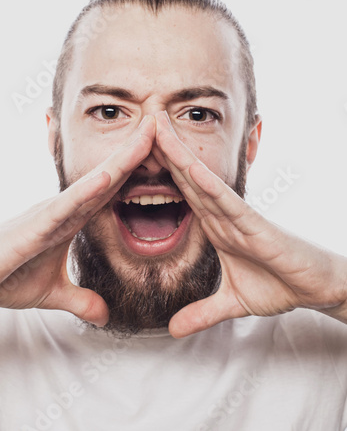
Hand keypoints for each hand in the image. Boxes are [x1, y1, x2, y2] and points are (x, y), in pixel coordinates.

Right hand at [0, 115, 155, 326]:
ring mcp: (50, 213)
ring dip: (121, 159)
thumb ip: (80, 300)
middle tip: (161, 122)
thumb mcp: (52, 293)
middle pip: (108, 175)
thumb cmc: (4, 277)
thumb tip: (104, 315)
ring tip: (148, 135)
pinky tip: (108, 177)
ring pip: (93, 182)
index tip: (161, 151)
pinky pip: (65, 205)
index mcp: (72, 219)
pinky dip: (87, 191)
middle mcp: (65, 208)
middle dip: (136, 150)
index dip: (136, 169)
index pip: (111, 189)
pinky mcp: (34, 226)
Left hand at [154, 111, 346, 337]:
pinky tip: (188, 167)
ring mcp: (237, 216)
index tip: (136, 153)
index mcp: (214, 226)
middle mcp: (222, 214)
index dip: (159, 172)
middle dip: (163, 149)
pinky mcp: (254, 225)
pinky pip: (226, 201)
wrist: (314, 289)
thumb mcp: (231, 303)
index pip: (180, 193)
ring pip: (201, 181)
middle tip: (142, 120)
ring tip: (157, 128)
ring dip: (178, 154)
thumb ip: (202, 312)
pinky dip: (207, 184)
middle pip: (185, 177)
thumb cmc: (278, 284)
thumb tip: (174, 330)